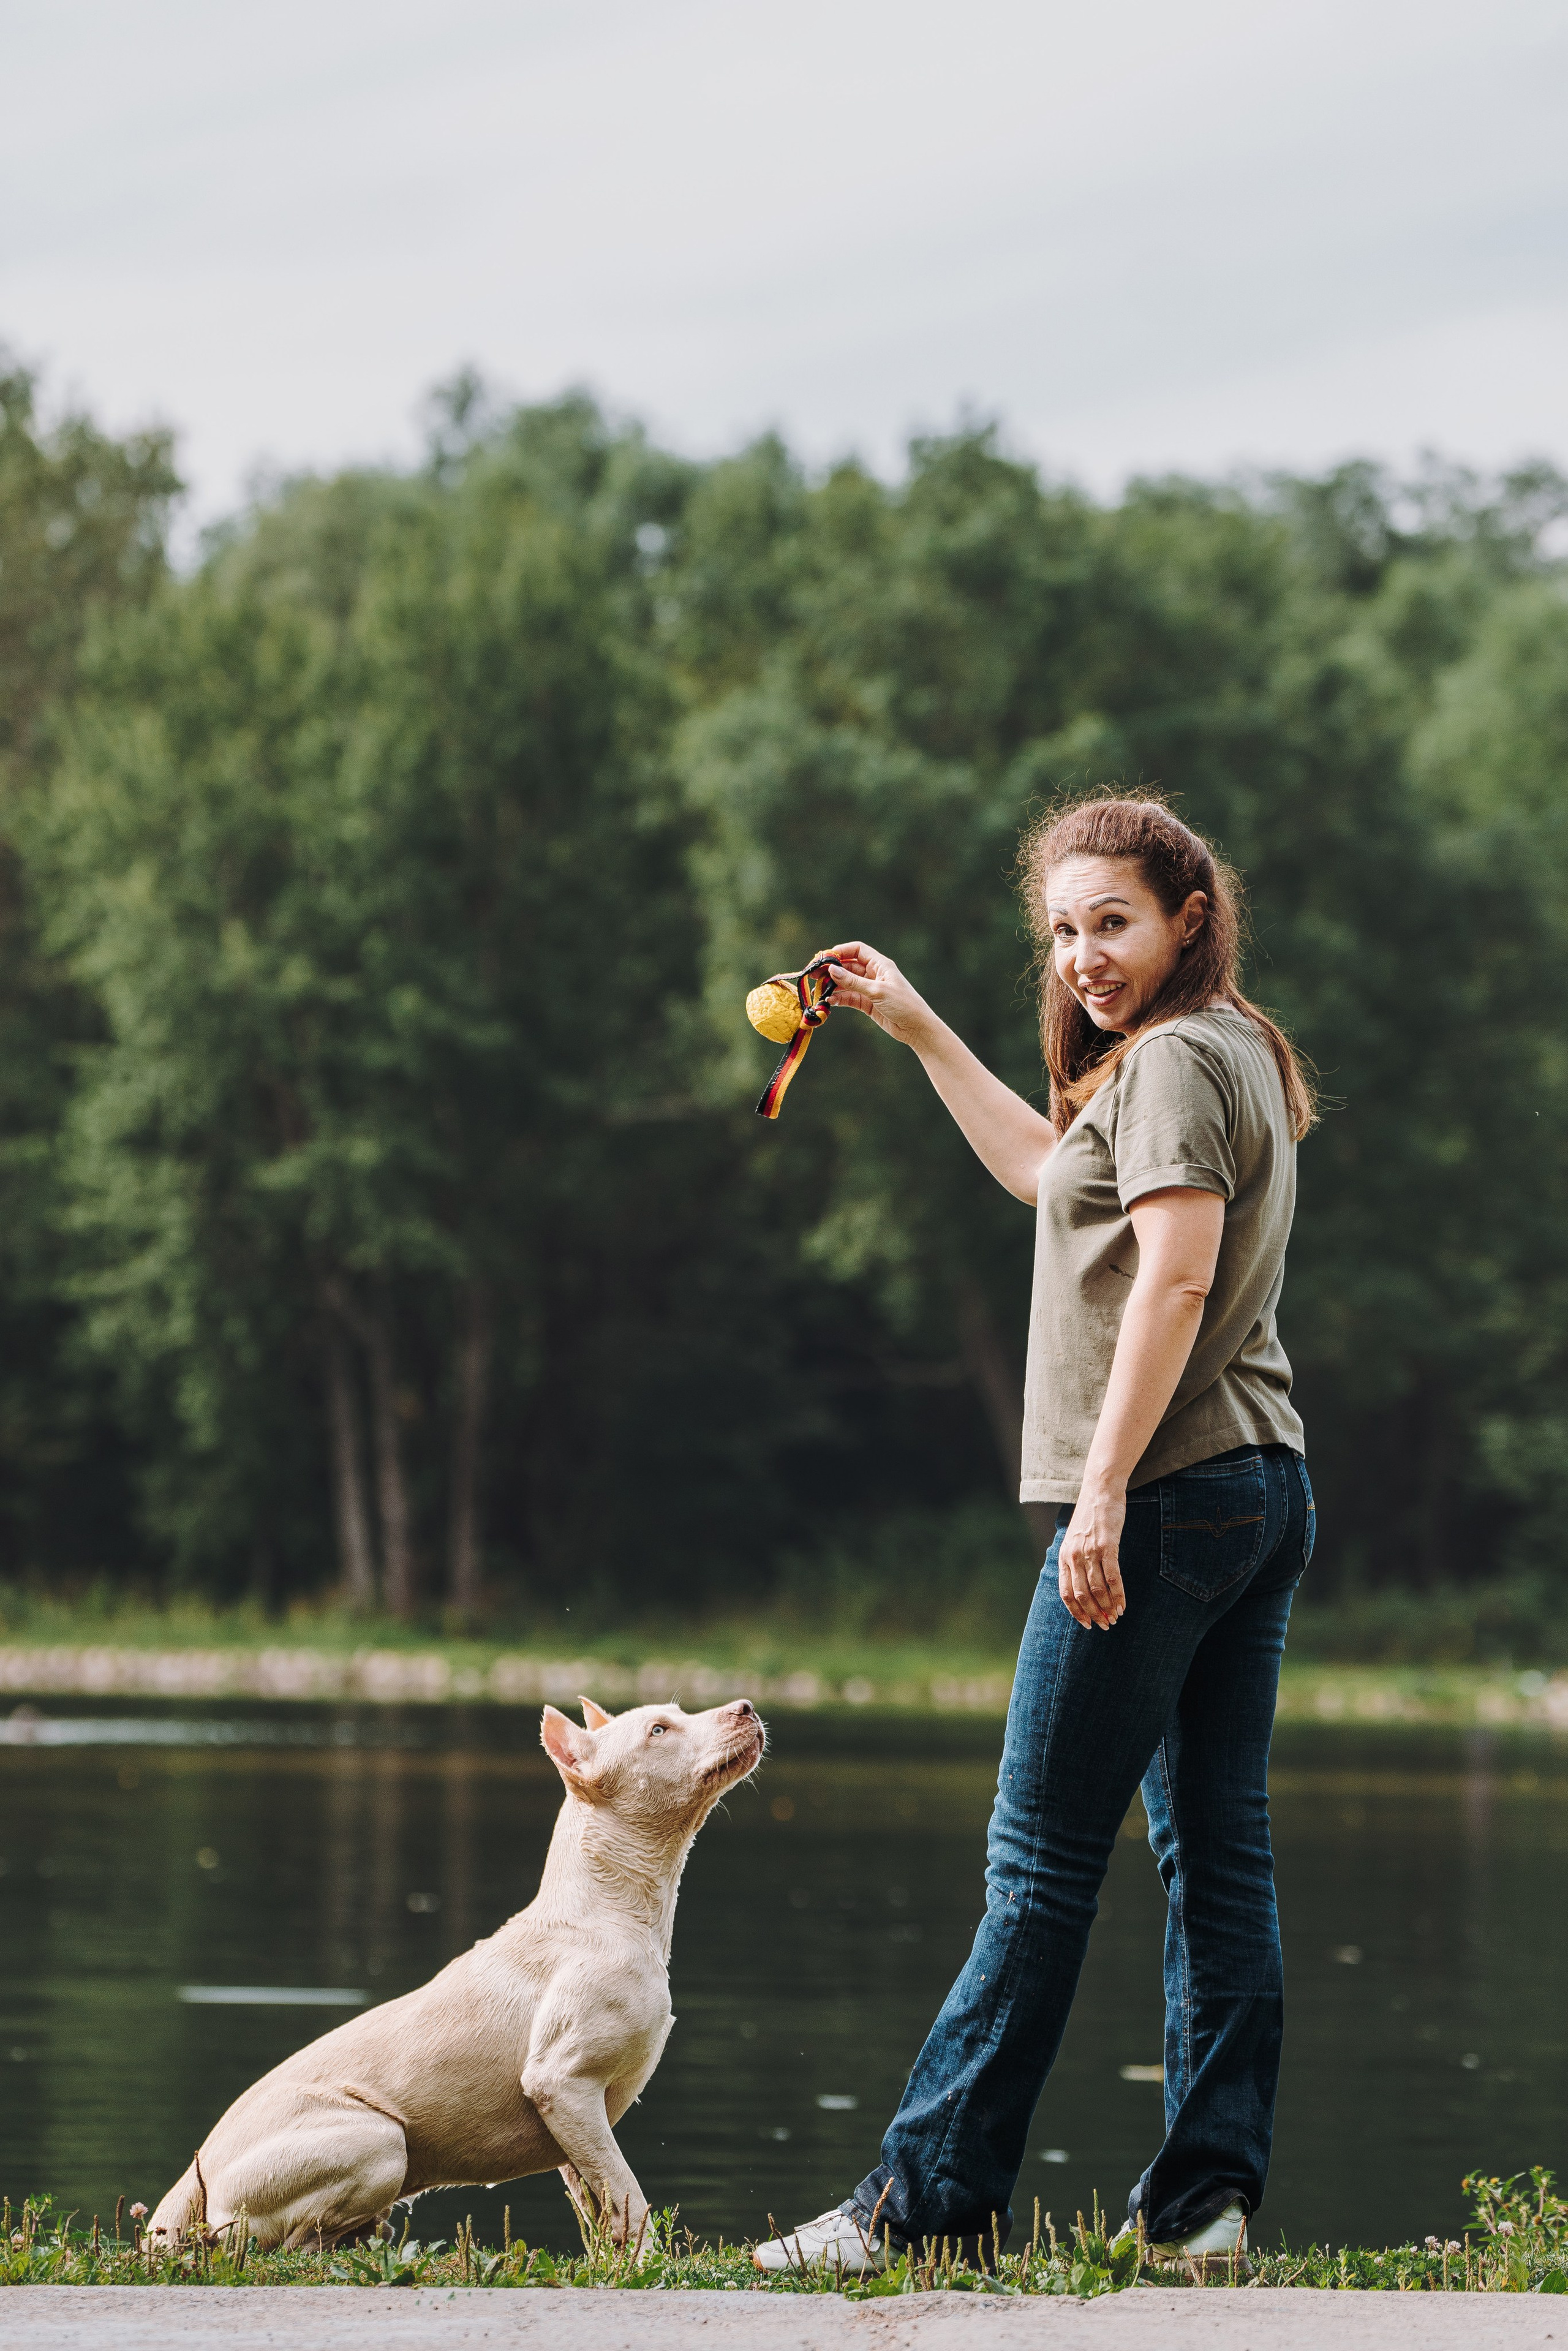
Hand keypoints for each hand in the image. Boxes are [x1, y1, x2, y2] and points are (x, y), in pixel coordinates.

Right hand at [820, 941, 937, 1049]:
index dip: (840, 952)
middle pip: (848, 966)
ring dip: (832, 986)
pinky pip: (849, 997)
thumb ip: (853, 981)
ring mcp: (869, 989)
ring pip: (846, 983)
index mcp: (880, 964)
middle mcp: (874, 974)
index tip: (823, 959)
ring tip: (818, 991)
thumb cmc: (903, 1004)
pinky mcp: (867, 1003)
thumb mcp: (877, 991)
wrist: (917, 1028)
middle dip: (831, 970)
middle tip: (813, 976)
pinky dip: (839, 999)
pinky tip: (829, 1002)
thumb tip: (831, 970)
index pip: (856, 950)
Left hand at [1058, 1480, 1127, 1630]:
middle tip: (1105, 1625)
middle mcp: (1074, 1556)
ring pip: (1098, 1590)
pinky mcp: (1107, 1547)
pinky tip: (1123, 1605)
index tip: (1086, 1624)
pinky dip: (1118, 1595)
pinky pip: (1113, 1578)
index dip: (1076, 1612)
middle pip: (1082, 1595)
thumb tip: (1084, 1584)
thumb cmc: (1090, 1516)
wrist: (1100, 1490)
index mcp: (1064, 1557)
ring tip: (1116, 1618)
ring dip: (1107, 1608)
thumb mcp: (1075, 1539)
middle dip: (1094, 1614)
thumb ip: (1076, 1560)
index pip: (1066, 1593)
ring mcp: (1090, 1552)